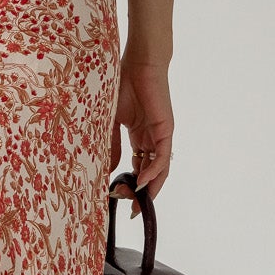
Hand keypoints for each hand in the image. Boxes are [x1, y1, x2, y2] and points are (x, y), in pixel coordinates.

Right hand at [111, 59, 172, 214]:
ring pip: (159, 170)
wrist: (138, 63)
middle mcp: (151, 139)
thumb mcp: (111, 121)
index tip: (117, 198)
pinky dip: (153, 172)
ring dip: (149, 188)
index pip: (137, 166)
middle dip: (140, 193)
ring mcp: (159, 135)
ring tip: (136, 203)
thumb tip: (109, 169)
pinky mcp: (165, 130)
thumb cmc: (122, 84)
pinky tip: (142, 182)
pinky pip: (162, 157)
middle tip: (129, 211)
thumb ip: (112, 145)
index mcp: (138, 136)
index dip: (130, 184)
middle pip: (149, 173)